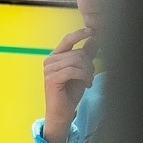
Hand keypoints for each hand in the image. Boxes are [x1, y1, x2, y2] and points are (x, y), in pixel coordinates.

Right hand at [42, 28, 96, 142]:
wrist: (62, 111)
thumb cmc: (70, 92)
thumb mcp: (82, 71)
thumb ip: (86, 55)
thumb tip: (94, 39)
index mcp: (56, 57)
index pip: (67, 40)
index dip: (79, 34)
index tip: (91, 31)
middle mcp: (50, 61)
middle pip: (77, 53)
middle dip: (89, 64)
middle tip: (90, 77)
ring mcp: (49, 69)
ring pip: (76, 61)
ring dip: (87, 72)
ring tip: (88, 81)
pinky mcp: (52, 78)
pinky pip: (73, 71)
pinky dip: (83, 76)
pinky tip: (86, 84)